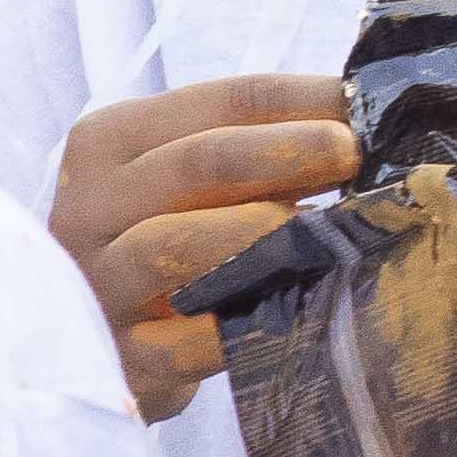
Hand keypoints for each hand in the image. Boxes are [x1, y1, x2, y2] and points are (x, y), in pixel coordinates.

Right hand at [54, 70, 357, 426]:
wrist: (111, 336)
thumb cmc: (176, 231)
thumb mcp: (198, 176)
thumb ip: (262, 144)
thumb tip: (366, 122)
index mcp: (112, 140)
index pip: (220, 101)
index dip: (302, 99)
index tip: (368, 106)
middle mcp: (88, 206)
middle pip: (196, 163)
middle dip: (286, 152)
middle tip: (354, 152)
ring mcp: (96, 284)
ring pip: (171, 244)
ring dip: (259, 233)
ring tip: (325, 231)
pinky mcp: (115, 356)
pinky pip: (176, 343)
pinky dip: (232, 328)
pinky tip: (289, 312)